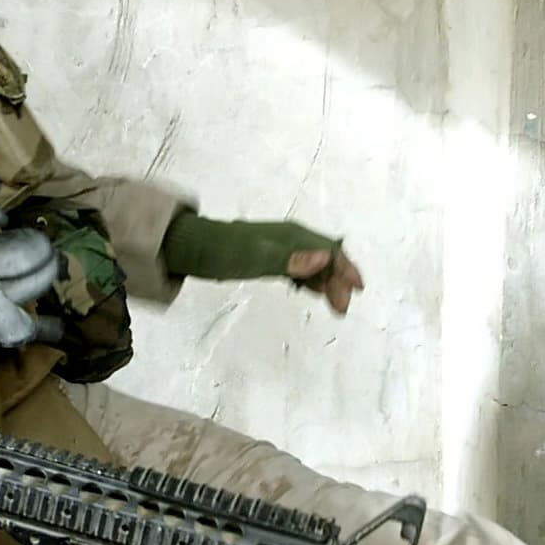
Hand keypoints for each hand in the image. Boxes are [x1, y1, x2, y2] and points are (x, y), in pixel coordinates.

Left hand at [159, 212, 365, 315]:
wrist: (189, 247)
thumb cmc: (220, 252)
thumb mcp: (253, 258)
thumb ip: (288, 260)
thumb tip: (323, 259)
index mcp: (292, 236)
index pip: (329, 251)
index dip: (344, 270)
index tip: (356, 292)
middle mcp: (290, 238)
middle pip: (325, 257)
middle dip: (338, 280)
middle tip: (341, 309)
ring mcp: (280, 247)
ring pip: (314, 263)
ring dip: (327, 282)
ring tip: (335, 305)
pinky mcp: (269, 257)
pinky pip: (300, 268)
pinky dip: (311, 280)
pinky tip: (313, 291)